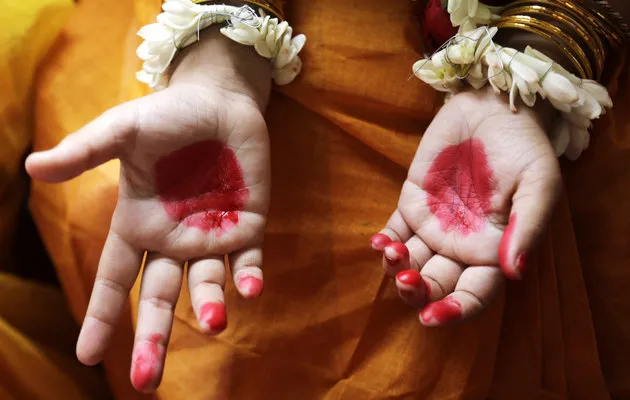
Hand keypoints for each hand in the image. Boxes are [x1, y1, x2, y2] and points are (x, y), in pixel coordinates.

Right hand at [26, 28, 271, 391]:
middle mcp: (174, 239)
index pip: (116, 278)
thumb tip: (33, 168)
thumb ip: (85, 151)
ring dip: (209, 305)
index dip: (103, 316)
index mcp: (139, 224)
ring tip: (212, 324)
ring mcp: (213, 235)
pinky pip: (249, 260)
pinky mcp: (249, 224)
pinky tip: (250, 291)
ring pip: (207, 282)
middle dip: (154, 336)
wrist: (219, 101)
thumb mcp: (123, 131)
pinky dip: (250, 277)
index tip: (89, 356)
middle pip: (160, 296)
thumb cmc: (168, 117)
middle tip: (146, 380)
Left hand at [371, 87, 560, 325]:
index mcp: (493, 250)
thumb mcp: (539, 184)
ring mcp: (433, 225)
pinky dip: (383, 242)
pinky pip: (394, 231)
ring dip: (396, 267)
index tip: (433, 316)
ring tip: (392, 253)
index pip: (474, 294)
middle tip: (407, 281)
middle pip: (435, 284)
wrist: (492, 107)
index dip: (455, 310)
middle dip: (417, 292)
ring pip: (409, 262)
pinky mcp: (412, 203)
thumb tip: (515, 273)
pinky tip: (379, 242)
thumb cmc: (523, 147)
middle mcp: (460, 245)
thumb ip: (527, 228)